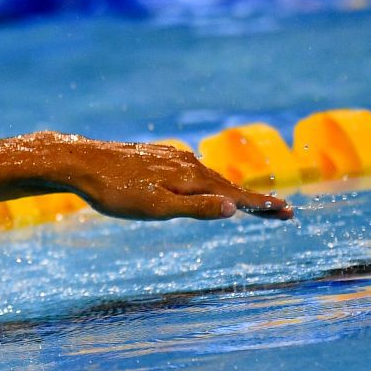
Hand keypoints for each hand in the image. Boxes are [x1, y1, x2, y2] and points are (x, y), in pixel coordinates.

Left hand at [41, 134, 293, 221]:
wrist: (82, 163)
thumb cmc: (115, 192)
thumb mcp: (155, 208)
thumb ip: (194, 209)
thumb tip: (232, 209)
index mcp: (192, 178)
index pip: (235, 196)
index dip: (261, 206)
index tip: (289, 213)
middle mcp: (188, 163)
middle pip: (228, 186)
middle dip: (254, 201)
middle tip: (282, 213)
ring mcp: (172, 158)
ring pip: (209, 178)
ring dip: (232, 191)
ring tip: (250, 205)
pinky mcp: (157, 157)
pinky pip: (191, 172)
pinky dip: (208, 182)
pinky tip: (204, 185)